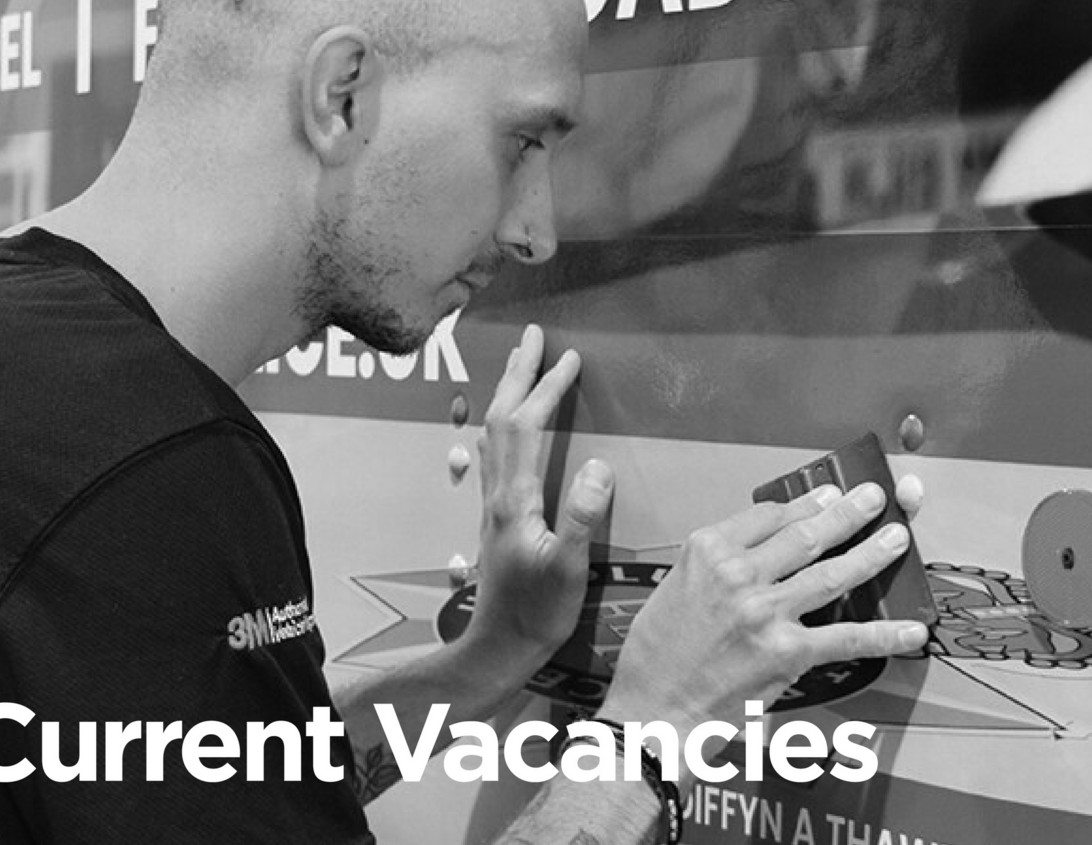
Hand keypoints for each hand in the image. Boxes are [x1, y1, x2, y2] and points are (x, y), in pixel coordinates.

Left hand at [463, 325, 614, 665]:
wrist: (499, 648)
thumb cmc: (537, 614)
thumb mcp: (568, 569)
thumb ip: (582, 516)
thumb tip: (598, 465)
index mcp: (515, 500)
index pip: (528, 427)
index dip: (547, 388)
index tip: (569, 357)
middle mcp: (497, 494)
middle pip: (501, 418)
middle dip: (517, 373)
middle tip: (533, 335)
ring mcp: (493, 504)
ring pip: (494, 433)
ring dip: (507, 392)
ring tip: (520, 363)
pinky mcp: (497, 517)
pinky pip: (496, 453)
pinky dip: (504, 423)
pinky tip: (506, 426)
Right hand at [599, 482, 929, 738]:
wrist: (654, 706)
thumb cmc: (657, 652)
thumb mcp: (675, 585)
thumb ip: (717, 563)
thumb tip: (763, 550)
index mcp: (706, 551)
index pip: (766, 514)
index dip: (803, 504)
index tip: (825, 497)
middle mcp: (738, 574)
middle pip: (805, 534)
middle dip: (848, 513)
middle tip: (874, 498)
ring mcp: (765, 612)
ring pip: (832, 573)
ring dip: (872, 553)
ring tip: (896, 538)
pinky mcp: (786, 652)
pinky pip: (846, 637)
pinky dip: (884, 634)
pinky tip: (911, 630)